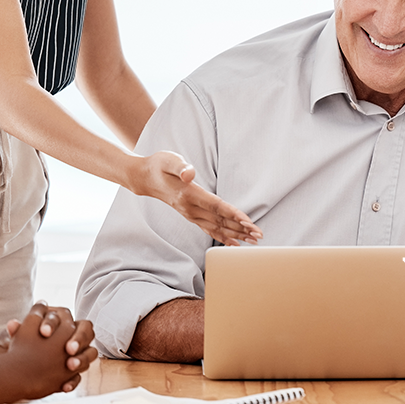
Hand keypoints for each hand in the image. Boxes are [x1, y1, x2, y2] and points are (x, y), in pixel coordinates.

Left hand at [0, 304, 97, 387]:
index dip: (54, 323)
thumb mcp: (18, 339)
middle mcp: (72, 333)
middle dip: (79, 339)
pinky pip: (81, 374)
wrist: (18, 369)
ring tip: (69, 366)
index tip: (43, 333)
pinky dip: (74, 380)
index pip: (63, 315)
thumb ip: (17, 331)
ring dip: (82, 358)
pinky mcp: (73, 370)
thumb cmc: (21, 346)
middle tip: (68, 349)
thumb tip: (12, 324)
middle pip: (86, 330)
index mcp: (59, 320)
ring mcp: (76, 352)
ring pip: (90, 352)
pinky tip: (65, 386)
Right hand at [130, 151, 262, 245]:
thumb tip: (190, 174)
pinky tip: (234, 243)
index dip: (233, 214)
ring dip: (236, 234)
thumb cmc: (159, 165)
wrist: (145, 178)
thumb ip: (181, 167)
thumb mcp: (169, 160)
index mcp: (188, 194)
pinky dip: (223, 237)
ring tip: (253, 241)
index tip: (249, 222)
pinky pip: (209, 229)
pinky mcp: (191, 216)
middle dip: (241, 229)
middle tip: (259, 235)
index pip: (216, 206)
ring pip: (217, 227)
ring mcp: (190, 214)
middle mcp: (190, 209)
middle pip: (220, 221)